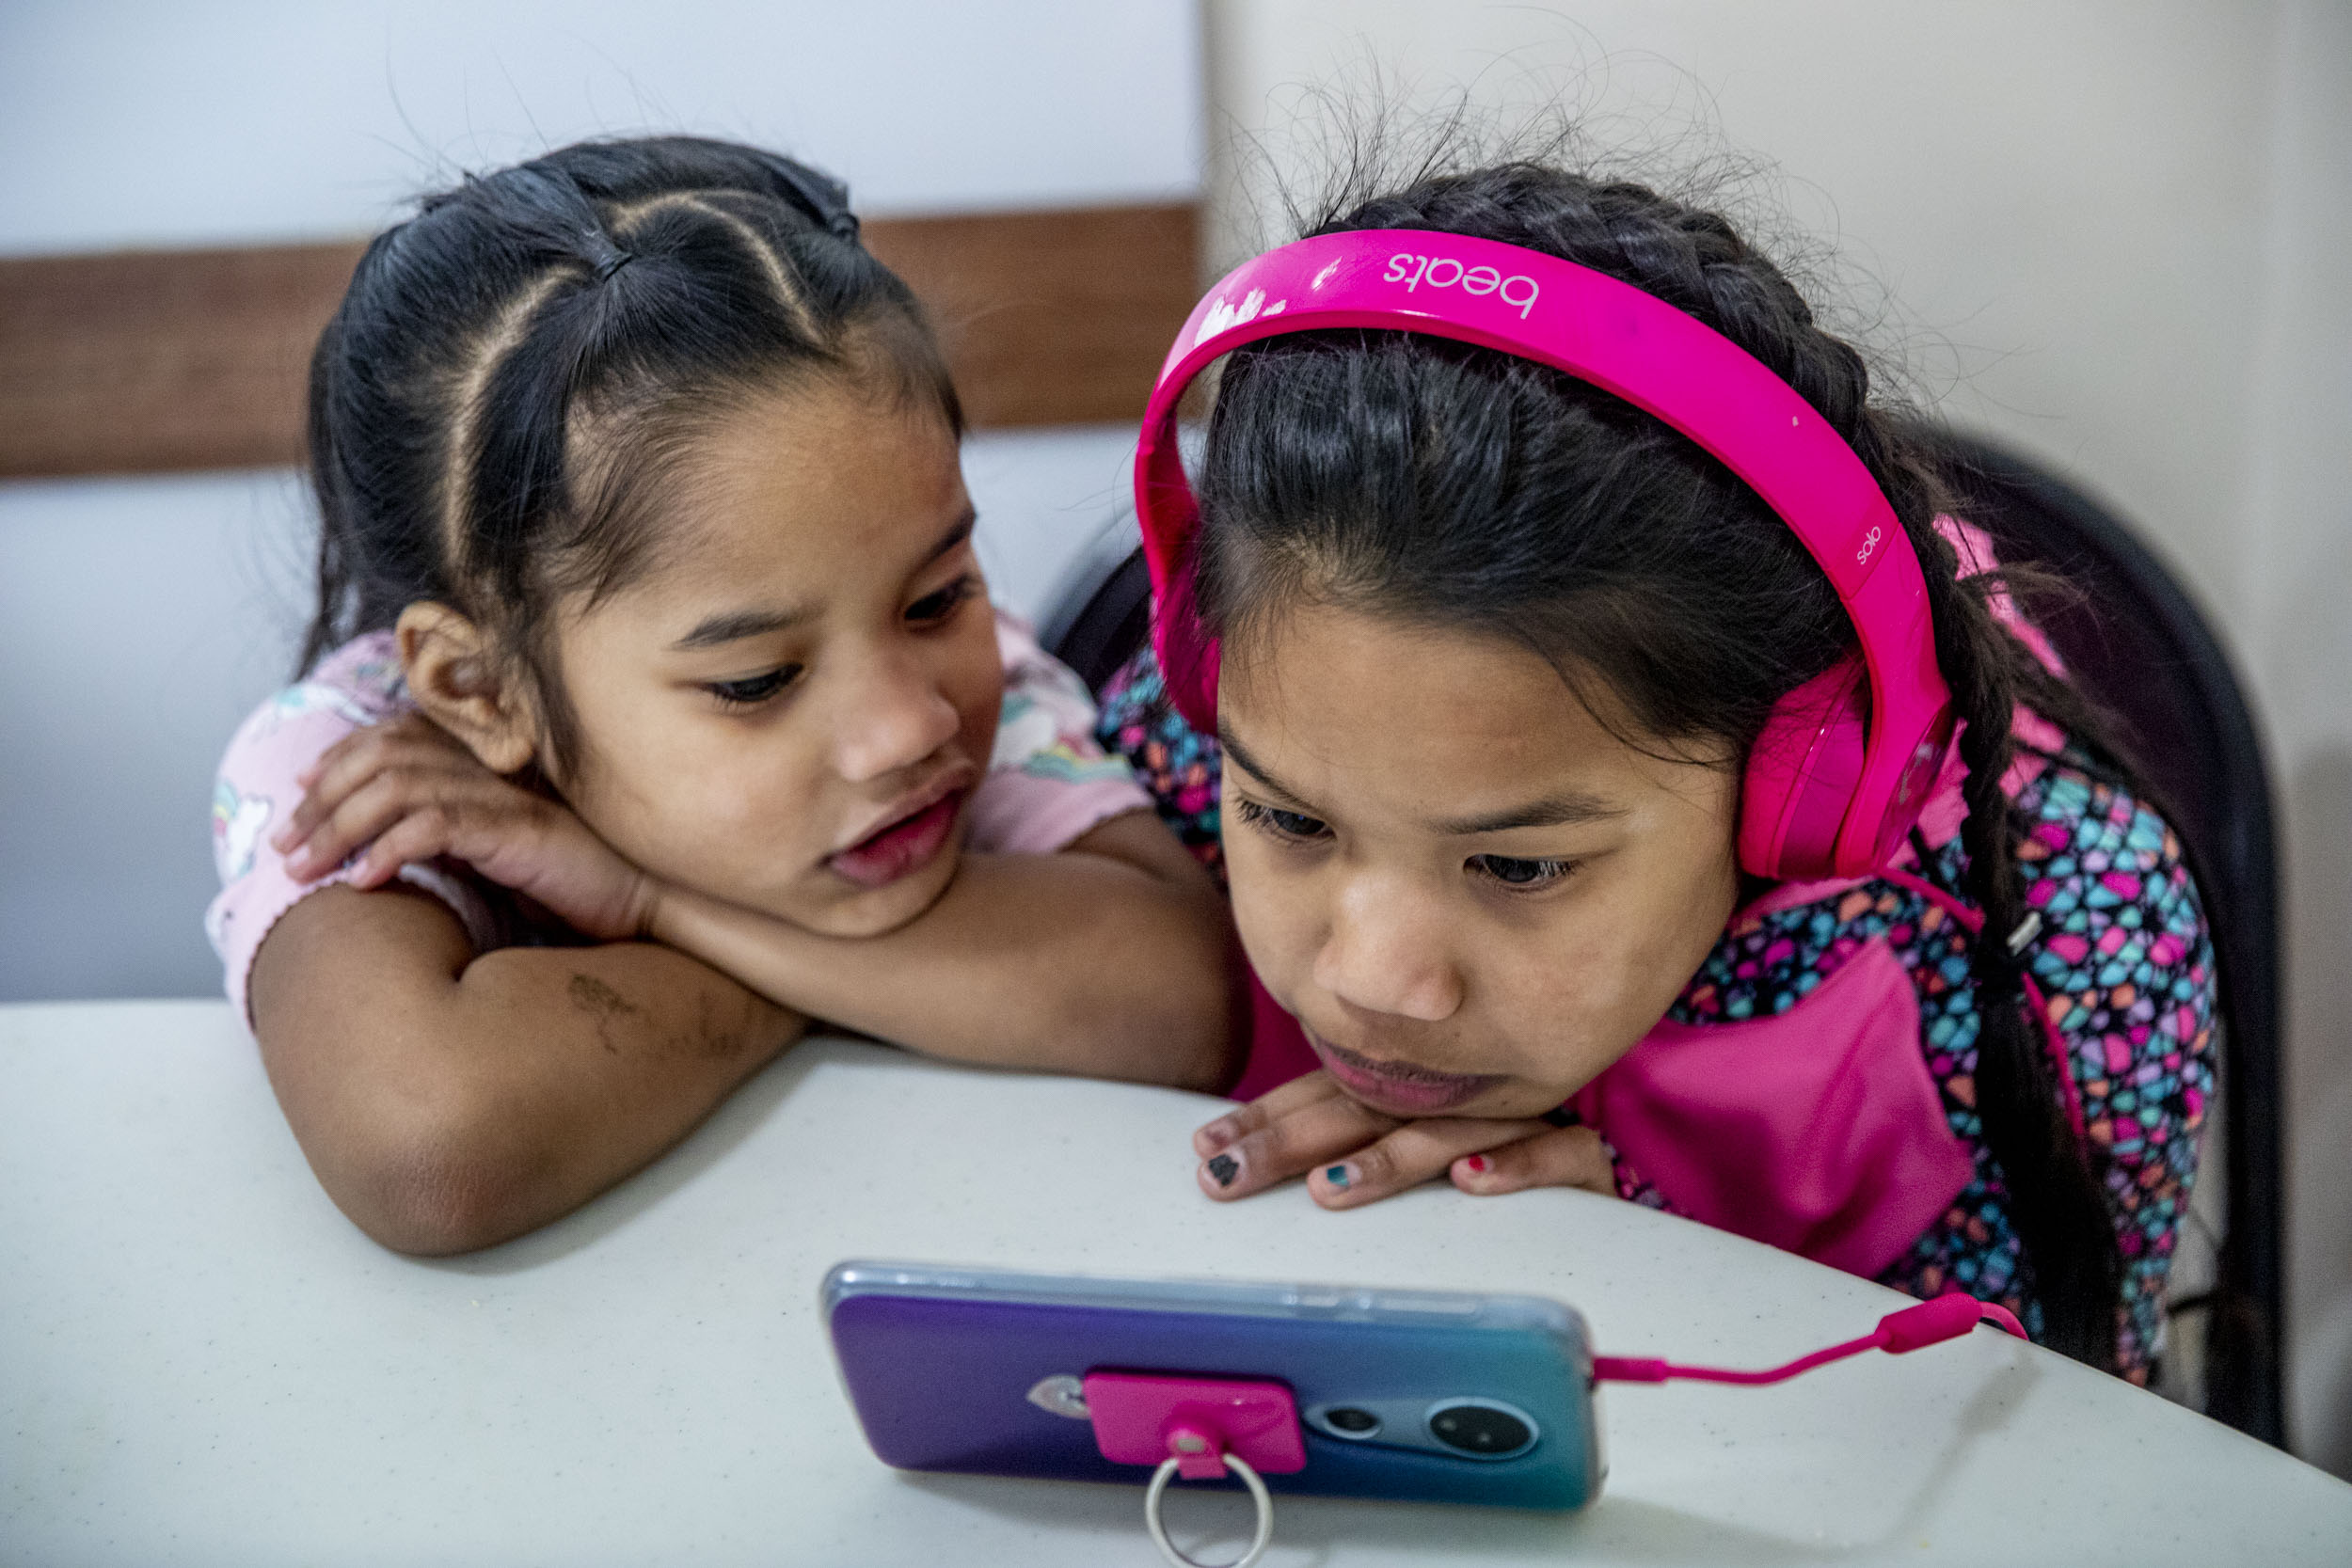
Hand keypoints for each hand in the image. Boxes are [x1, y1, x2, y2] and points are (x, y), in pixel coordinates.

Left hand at [272, 712, 654, 942]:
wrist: (641, 897)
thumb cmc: (570, 879)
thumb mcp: (495, 849)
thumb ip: (449, 832)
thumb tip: (382, 846)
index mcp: (480, 764)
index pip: (390, 737)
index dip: (335, 759)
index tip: (297, 797)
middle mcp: (484, 768)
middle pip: (378, 757)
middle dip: (318, 802)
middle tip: (282, 847)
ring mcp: (499, 796)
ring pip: (393, 788)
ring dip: (337, 829)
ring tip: (305, 870)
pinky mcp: (513, 830)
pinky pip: (434, 826)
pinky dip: (389, 850)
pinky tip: (365, 882)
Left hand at [1191, 1069, 1614, 1209]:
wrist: (1606, 1207)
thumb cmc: (1495, 1177)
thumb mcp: (1408, 1154)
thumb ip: (1341, 1145)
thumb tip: (1232, 1158)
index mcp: (1418, 1089)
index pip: (1330, 1091)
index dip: (1266, 1116)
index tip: (1206, 1145)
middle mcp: (1464, 1095)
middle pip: (1370, 1106)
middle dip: (1292, 1141)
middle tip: (1232, 1171)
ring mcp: (1524, 1119)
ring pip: (1451, 1130)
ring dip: (1389, 1159)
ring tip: (1330, 1188)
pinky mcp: (1582, 1159)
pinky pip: (1559, 1153)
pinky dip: (1516, 1167)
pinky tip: (1470, 1185)